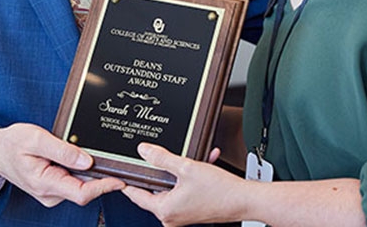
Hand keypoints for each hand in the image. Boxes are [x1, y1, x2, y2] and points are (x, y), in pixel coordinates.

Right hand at [0, 123, 123, 207]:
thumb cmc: (12, 143)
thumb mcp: (36, 139)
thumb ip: (63, 150)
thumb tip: (87, 160)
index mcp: (44, 183)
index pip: (81, 193)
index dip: (103, 187)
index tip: (120, 179)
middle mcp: (49, 193)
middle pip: (85, 190)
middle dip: (103, 178)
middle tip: (120, 162)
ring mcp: (51, 192)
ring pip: (80, 185)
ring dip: (93, 173)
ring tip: (105, 158)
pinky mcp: (53, 186)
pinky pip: (74, 181)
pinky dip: (84, 171)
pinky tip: (88, 159)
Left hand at [122, 143, 249, 226]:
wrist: (245, 200)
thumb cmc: (220, 191)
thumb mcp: (186, 167)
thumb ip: (162, 158)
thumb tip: (144, 151)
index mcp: (165, 210)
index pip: (136, 195)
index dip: (128, 180)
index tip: (121, 172)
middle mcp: (171, 216)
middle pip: (154, 189)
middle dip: (161, 170)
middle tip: (162, 156)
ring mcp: (182, 215)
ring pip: (171, 188)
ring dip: (180, 171)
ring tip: (191, 159)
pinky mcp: (192, 210)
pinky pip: (184, 191)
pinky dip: (191, 178)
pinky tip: (203, 163)